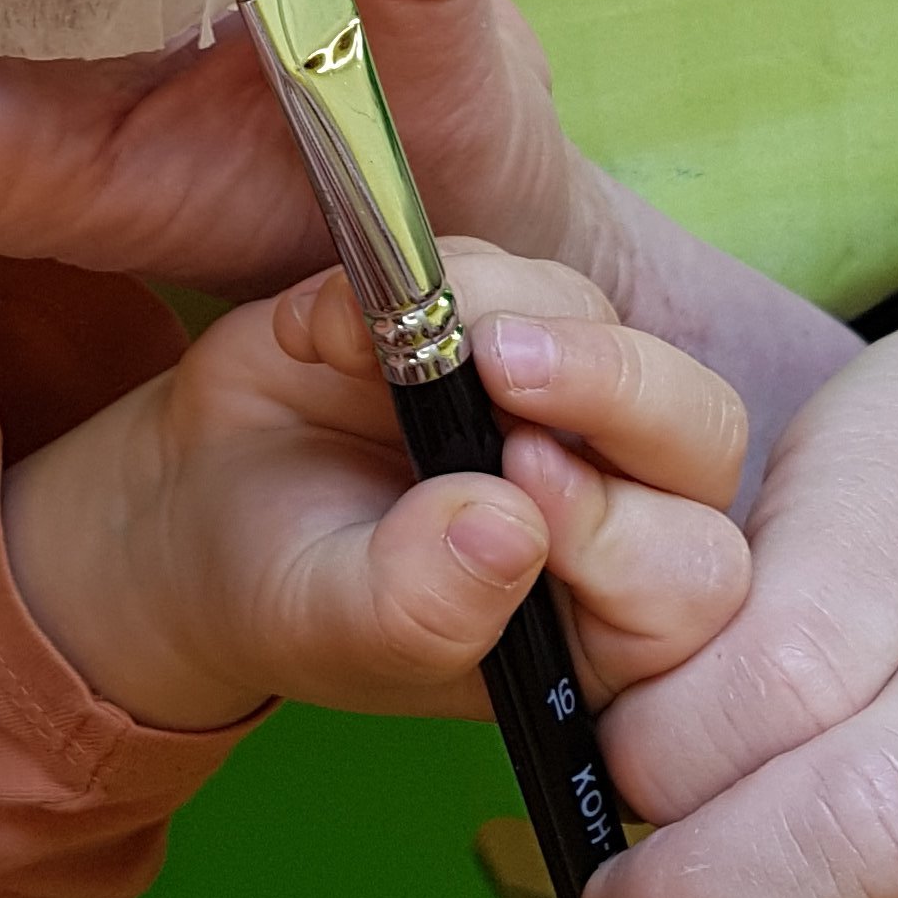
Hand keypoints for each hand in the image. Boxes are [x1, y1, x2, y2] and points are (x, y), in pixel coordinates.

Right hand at [1, 246, 751, 735]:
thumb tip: (512, 531)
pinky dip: (426, 275)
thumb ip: (419, 602)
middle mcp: (613, 510)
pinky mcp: (509, 317)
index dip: (624, 528)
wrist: (199, 504)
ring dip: (500, 312)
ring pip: (607, 329)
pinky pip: (517, 271)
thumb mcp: (329, 623)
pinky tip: (325, 329)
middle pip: (699, 436)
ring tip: (359, 340)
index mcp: (600, 626)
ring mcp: (567, 407)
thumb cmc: (284, 598)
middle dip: (610, 386)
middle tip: (498, 360)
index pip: (687, 583)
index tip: (519, 481)